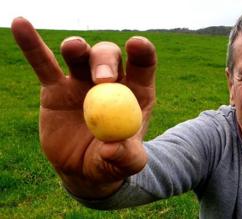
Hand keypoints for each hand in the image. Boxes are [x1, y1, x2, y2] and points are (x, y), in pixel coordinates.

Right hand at [11, 17, 155, 197]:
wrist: (84, 169)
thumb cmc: (113, 162)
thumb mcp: (127, 164)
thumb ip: (126, 157)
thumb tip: (111, 147)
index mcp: (135, 93)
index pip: (142, 65)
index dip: (142, 51)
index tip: (136, 44)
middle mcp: (109, 82)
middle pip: (109, 57)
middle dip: (105, 61)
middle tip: (102, 80)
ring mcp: (81, 81)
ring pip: (80, 55)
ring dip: (77, 48)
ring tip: (74, 50)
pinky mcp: (55, 88)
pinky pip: (43, 64)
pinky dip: (32, 46)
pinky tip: (21, 25)